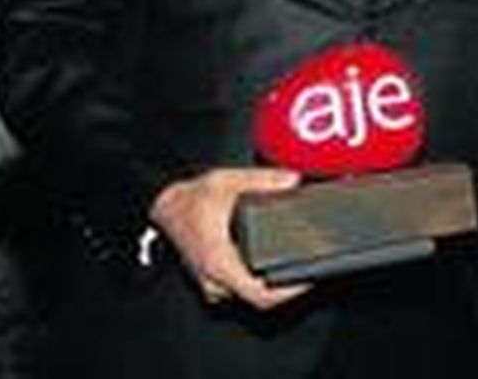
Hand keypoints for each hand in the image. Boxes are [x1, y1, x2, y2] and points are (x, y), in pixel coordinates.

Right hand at [149, 166, 311, 309]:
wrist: (165, 206)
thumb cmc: (190, 199)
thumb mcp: (227, 182)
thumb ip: (263, 180)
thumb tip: (292, 180)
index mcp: (219, 262)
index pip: (260, 295)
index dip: (289, 292)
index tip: (309, 280)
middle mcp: (215, 280)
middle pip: (259, 298)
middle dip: (287, 287)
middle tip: (311, 269)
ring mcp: (213, 284)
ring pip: (249, 294)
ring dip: (273, 285)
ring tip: (298, 266)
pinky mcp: (214, 280)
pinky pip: (241, 288)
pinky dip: (259, 280)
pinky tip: (274, 264)